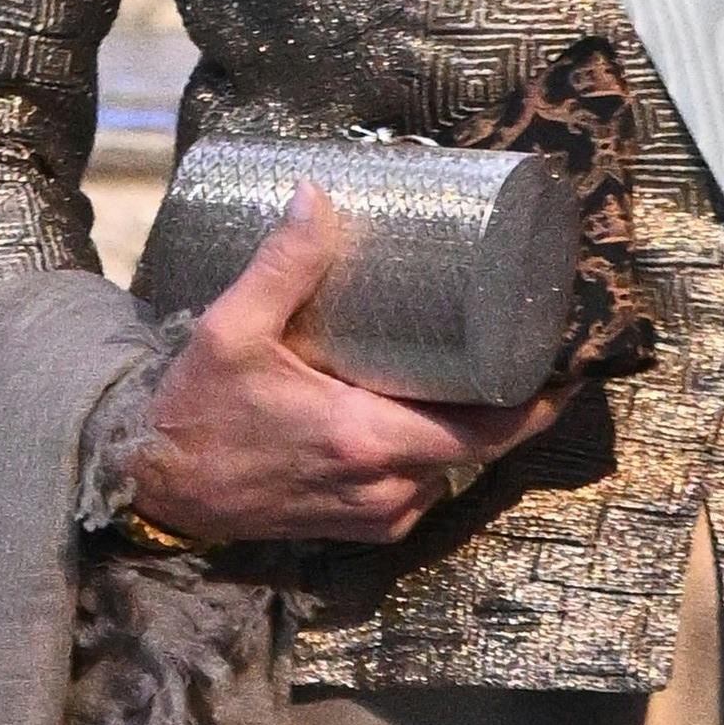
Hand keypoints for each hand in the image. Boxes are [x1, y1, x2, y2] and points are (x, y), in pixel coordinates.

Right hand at [118, 191, 560, 550]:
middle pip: (479, 448)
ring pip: (451, 469)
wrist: (158, 488)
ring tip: (478, 372)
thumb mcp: (230, 331)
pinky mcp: (362, 527)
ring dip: (466, 427)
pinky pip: (422, 490)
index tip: (566, 366)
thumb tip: (320, 196)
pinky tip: (429, 413)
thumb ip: (282, 266)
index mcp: (368, 440)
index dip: (536, 404)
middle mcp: (385, 487)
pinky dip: (433, 453)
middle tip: (523, 349)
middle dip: (507, 404)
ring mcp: (377, 515)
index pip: (487, 432)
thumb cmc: (195, 412)